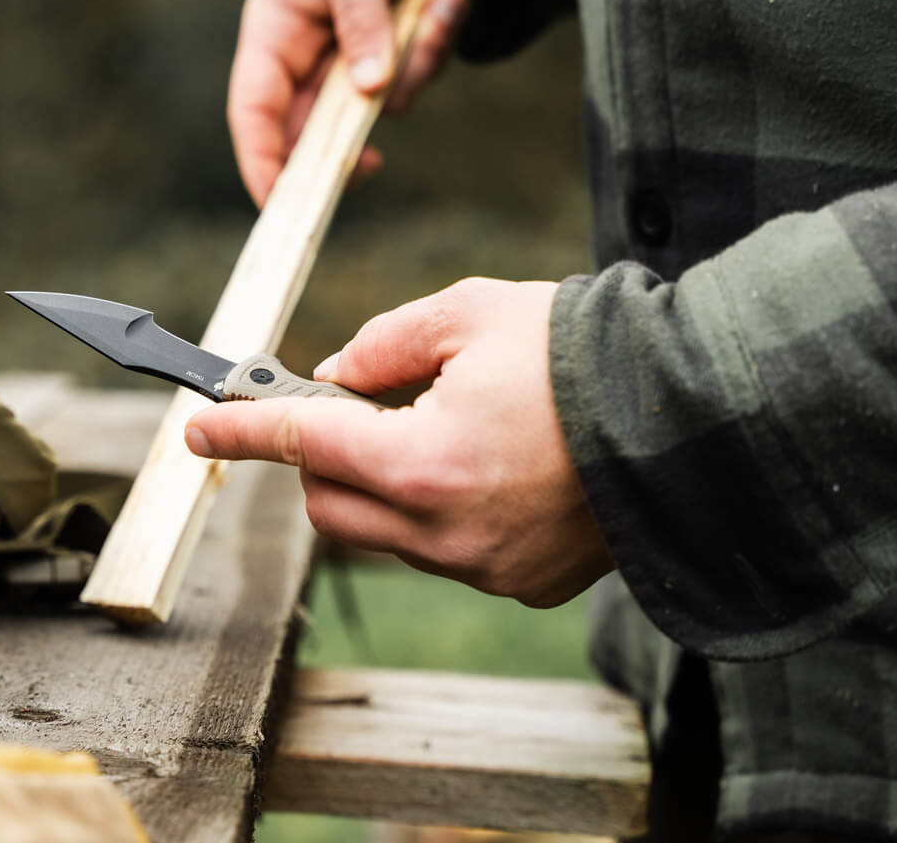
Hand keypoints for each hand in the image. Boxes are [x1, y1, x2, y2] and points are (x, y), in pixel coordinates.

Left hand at [185, 278, 613, 607]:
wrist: (694, 415)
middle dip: (321, 457)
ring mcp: (485, 567)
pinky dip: (439, 511)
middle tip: (350, 411)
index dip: (244, 429)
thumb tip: (337, 377)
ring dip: (383, 484)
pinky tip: (490, 469)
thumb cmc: (582, 353)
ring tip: (443, 430)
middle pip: (330, 506)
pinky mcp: (524, 584)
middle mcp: (446, 531)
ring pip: (386, 533)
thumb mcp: (471, 312)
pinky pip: (446, 551)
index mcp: (424, 460)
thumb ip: (386, 343)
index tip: (202, 427)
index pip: (303, 441)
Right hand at [229, 0, 468, 205]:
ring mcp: (351, 65)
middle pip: (310, 133)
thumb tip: (369, 90)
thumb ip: (359, 18)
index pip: (254, 109)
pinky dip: (437, 48)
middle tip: (372, 163)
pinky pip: (413, 86)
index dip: (260, 160)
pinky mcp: (393, 64)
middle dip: (345, 145)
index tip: (280, 203)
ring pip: (375, 110)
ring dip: (413, 69)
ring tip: (435, 4)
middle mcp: (307, 56)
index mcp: (275, 27)